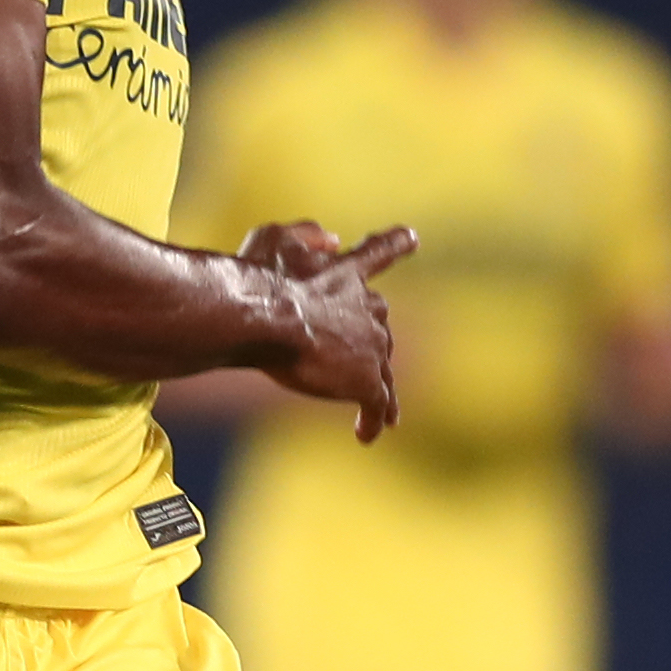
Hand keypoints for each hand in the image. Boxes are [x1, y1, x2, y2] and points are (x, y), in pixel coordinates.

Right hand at [243, 225, 415, 440]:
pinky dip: (373, 419)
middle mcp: (369, 306)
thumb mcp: (273, 237)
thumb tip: (334, 241)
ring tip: (387, 415)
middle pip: (379, 326)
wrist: (265, 318)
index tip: (412, 238)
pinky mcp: (366, 380)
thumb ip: (304, 234)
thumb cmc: (258, 278)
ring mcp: (372, 345)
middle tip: (365, 365)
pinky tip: (366, 436)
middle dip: (372, 343)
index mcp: (346, 270)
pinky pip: (376, 404)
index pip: (378, 251)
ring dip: (382, 391)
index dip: (395, 243)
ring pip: (383, 372)